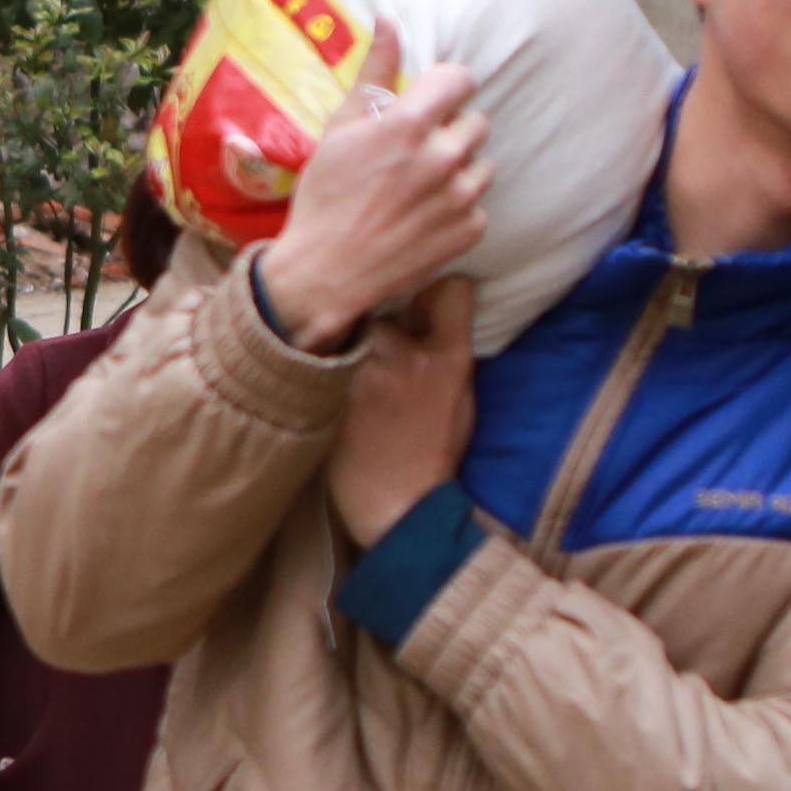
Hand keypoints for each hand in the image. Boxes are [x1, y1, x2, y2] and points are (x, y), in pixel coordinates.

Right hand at [259, 77, 493, 350]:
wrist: (326, 272)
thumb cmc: (325, 196)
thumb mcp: (340, 127)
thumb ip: (374, 72)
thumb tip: (389, 21)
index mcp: (410, 125)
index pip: (461, 79)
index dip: (445, 88)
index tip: (429, 101)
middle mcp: (444, 157)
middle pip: (475, 121)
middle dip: (449, 130)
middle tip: (415, 152)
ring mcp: (462, 197)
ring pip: (482, 163)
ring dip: (459, 168)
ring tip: (421, 186)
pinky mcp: (471, 230)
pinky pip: (479, 204)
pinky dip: (458, 207)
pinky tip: (424, 216)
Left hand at [326, 275, 480, 543]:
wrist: (396, 505)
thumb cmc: (433, 453)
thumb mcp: (462, 397)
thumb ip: (450, 347)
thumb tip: (437, 302)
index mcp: (449, 359)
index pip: (451, 289)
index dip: (442, 285)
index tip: (432, 289)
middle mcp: (406, 357)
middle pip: (393, 292)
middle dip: (390, 298)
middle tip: (387, 313)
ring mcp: (363, 370)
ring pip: (356, 317)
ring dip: (356, 323)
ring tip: (356, 344)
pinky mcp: (329, 386)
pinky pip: (329, 345)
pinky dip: (331, 347)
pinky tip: (329, 362)